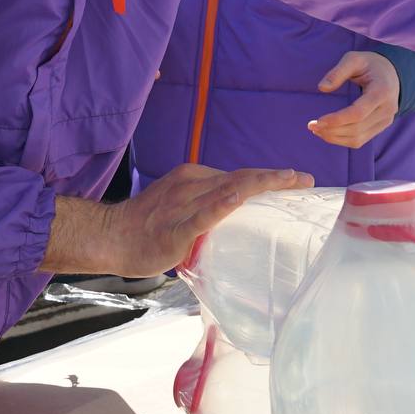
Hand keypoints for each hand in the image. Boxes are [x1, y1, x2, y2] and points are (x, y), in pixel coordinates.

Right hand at [69, 162, 312, 276]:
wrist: (109, 237)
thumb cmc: (144, 229)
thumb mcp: (179, 210)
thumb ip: (204, 214)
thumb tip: (230, 226)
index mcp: (193, 179)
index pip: (238, 176)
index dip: (268, 177)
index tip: (296, 179)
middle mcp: (192, 184)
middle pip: (241, 178)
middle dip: (275, 178)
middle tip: (305, 180)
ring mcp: (184, 203)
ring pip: (230, 189)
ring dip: (262, 185)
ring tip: (290, 184)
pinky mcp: (178, 226)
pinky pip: (205, 213)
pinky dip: (225, 204)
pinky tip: (241, 198)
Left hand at [307, 51, 398, 148]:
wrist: (393, 73)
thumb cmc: (370, 64)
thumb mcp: (354, 58)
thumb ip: (338, 72)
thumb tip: (322, 88)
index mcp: (381, 91)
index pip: (358, 113)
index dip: (337, 119)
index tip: (318, 121)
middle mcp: (387, 109)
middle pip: (356, 128)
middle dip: (331, 130)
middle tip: (311, 125)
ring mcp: (386, 120)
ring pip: (358, 138)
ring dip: (335, 137)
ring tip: (317, 130)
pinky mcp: (381, 126)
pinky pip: (361, 140)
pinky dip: (342, 140)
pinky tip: (328, 133)